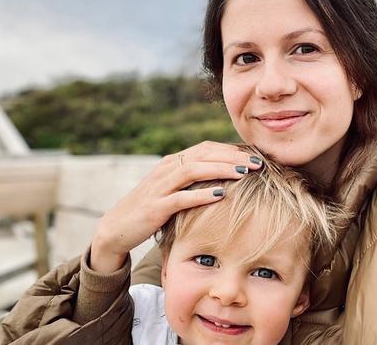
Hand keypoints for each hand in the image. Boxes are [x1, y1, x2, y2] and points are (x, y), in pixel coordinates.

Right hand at [90, 141, 262, 272]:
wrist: (117, 227)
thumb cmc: (152, 208)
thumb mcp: (173, 189)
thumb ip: (194, 180)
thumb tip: (227, 177)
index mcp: (173, 163)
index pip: (207, 148)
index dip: (232, 150)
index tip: (255, 156)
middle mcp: (167, 169)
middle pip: (204, 155)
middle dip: (233, 157)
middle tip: (258, 163)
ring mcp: (160, 187)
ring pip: (194, 171)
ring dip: (221, 170)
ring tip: (244, 173)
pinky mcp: (156, 207)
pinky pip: (181, 198)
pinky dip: (202, 194)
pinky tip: (221, 194)